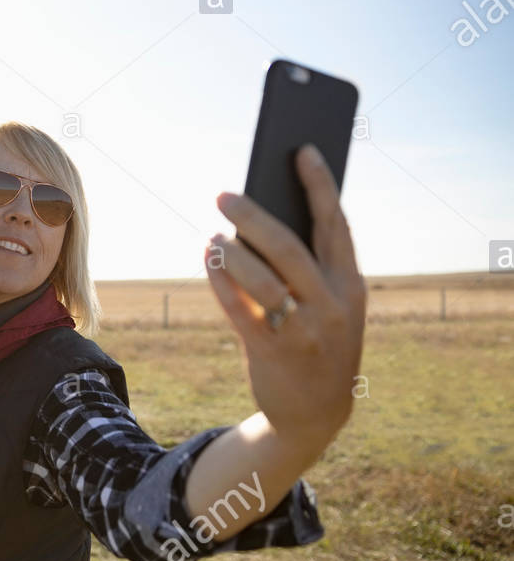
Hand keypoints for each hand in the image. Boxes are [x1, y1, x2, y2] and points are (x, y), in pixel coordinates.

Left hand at [206, 143, 367, 452]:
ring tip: (212, 236)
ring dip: (231, 254)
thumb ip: (306, 265)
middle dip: (254, 217)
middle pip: (290, 248)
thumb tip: (259, 217)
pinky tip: (207, 261)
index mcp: (352, 284)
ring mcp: (306, 331)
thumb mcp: (327, 303)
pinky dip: (221, 283)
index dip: (320, 184)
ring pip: (262, 280)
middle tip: (223, 195)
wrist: (316, 411)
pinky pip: (241, 310)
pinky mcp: (274, 352)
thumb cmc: (317, 339)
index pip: (336, 224)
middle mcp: (333, 304)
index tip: (302, 149)